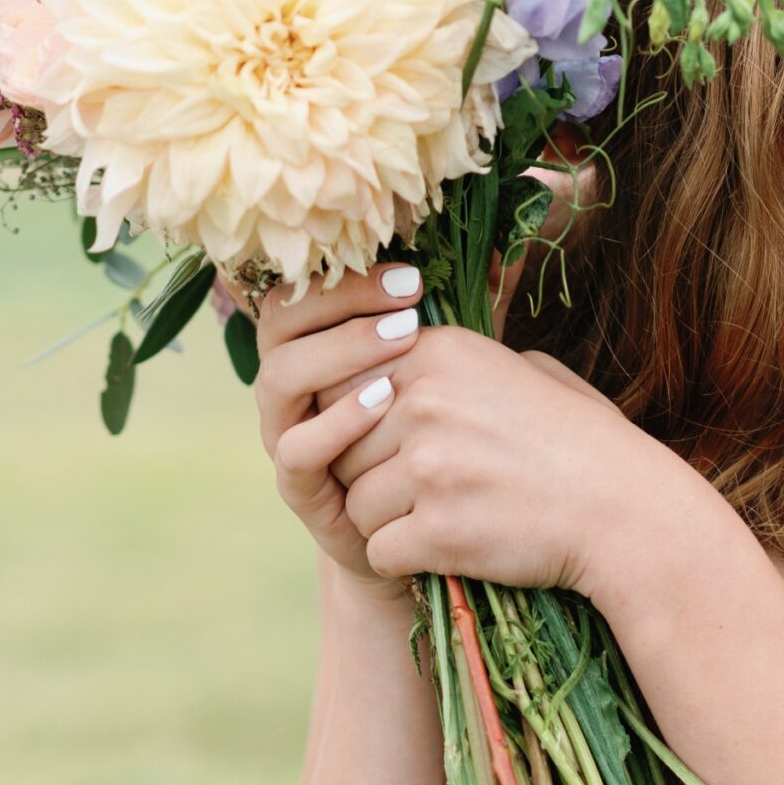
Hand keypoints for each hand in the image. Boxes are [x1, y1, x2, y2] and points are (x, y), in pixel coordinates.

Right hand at [253, 259, 435, 593]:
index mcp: (319, 346)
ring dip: (337, 353)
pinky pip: (297, 449)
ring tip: (399, 343)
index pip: (308, 290)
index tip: (412, 280)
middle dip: (340, 303)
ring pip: (279, 378)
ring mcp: (290, 434)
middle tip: (406, 303)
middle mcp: (294, 386)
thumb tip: (504, 258)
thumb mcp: (456, 374)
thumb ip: (462, 320)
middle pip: (280, 323)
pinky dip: (334, 422)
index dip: (351, 278)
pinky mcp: (301, 489)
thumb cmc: (451, 438)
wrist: (444, 526)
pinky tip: (381, 403)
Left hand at [287, 320, 640, 598]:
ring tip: (444, 519)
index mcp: (438, 351)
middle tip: (429, 489)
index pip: (346, 385)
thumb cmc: (582, 442)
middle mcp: (424, 401)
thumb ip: (453, 361)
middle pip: (342, 448)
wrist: (627, 511)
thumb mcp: (525, 368)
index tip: (401, 441)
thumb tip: (393, 354)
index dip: (364, 422)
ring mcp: (429, 467)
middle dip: (373, 475)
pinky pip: (378, 552)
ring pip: (356, 505)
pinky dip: (406, 560)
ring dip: (389, 522)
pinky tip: (448, 550)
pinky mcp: (437, 531)